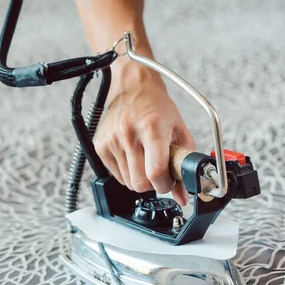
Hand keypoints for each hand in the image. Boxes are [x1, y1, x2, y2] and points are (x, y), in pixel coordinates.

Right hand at [94, 70, 194, 205]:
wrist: (133, 88)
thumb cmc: (158, 108)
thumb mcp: (179, 132)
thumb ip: (184, 165)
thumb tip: (182, 196)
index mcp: (152, 128)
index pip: (156, 172)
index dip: (165, 184)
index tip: (169, 180)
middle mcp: (128, 134)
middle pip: (140, 183)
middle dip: (152, 184)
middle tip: (158, 172)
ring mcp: (111, 140)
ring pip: (128, 183)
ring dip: (140, 178)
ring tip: (146, 159)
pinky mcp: (100, 146)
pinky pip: (116, 175)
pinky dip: (127, 172)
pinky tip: (133, 157)